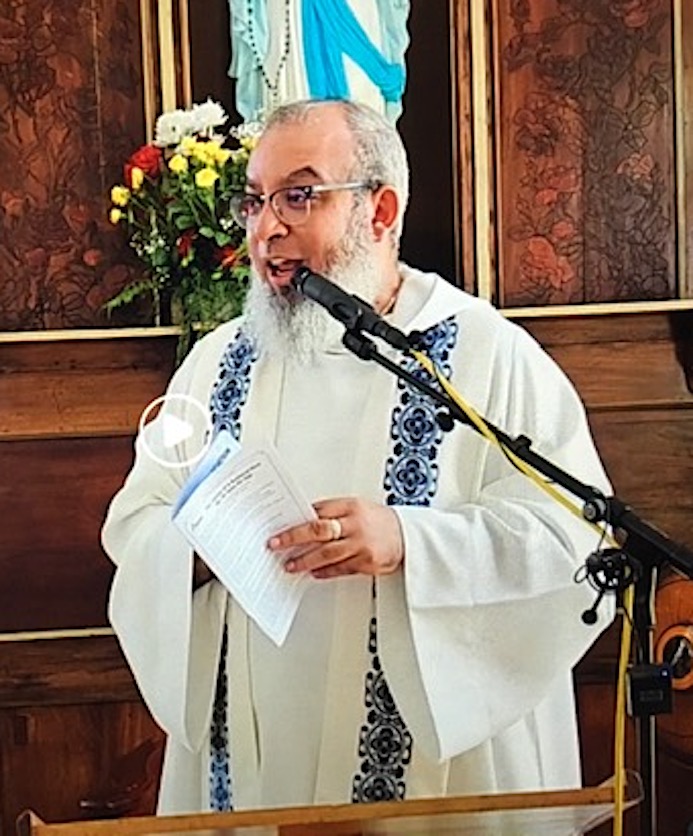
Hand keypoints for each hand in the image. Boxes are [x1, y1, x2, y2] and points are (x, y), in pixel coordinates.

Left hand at [268, 497, 403, 579]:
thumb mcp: (356, 508)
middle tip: (277, 545)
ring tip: (291, 565)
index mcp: (351, 507)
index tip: (279, 529)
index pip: (317, 512)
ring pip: (327, 554)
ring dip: (305, 560)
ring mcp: (361, 544)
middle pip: (318, 530)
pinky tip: (313, 573)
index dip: (296, 522)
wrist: (408, 536)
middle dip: (294, 538)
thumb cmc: (378, 521)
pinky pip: (340, 569)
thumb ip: (332, 513)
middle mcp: (355, 524)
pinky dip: (324, 572)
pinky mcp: (367, 562)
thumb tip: (303, 520)